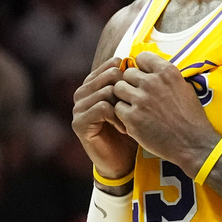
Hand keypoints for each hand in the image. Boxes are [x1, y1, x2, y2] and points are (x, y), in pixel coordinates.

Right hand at [71, 57, 137, 178]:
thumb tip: (143, 60)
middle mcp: (82, 93)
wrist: (122, 161)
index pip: (112, 65)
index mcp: (93, 84)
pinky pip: (102, 107)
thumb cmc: (129, 130)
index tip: (141, 92)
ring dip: (124, 106)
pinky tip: (124, 129)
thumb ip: (132, 83)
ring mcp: (78, 108)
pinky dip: (117, 117)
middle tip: (136, 108)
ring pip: (107, 91)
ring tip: (131, 120)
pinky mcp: (79, 123)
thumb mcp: (132, 103)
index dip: (130, 76)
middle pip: (110, 75)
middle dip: (127, 90)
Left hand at [113, 52, 218, 172]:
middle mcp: (152, 82)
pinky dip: (123, 114)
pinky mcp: (132, 118)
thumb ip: (165, 77)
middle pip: (127, 73)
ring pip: (118, 88)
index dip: (142, 68)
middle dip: (132, 83)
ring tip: (135, 107)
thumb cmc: (191, 117)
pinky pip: (117, 108)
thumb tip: (151, 69)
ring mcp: (141, 100)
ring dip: (124, 97)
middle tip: (139, 96)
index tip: (144, 77)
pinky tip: (135, 120)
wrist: (193, 143)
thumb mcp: (185, 87)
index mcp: (167, 72)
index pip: (142, 57)